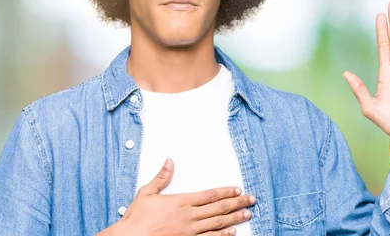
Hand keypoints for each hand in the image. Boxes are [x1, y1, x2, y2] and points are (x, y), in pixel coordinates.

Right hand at [104, 159, 254, 235]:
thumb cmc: (137, 218)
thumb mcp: (147, 192)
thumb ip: (161, 177)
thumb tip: (169, 161)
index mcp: (181, 201)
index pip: (209, 195)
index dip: (225, 192)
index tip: (238, 189)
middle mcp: (189, 216)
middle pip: (218, 208)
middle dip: (237, 203)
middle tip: (252, 200)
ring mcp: (189, 231)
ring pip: (217, 223)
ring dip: (234, 218)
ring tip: (247, 214)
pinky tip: (233, 233)